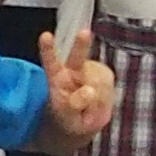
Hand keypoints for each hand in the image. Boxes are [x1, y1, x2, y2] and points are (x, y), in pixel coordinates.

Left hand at [38, 27, 114, 141]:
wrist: (82, 122)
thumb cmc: (69, 118)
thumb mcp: (68, 118)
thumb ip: (74, 105)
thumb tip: (89, 90)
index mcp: (56, 77)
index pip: (51, 62)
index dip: (48, 49)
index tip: (46, 36)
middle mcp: (73, 68)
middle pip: (78, 56)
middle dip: (81, 45)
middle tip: (84, 33)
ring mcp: (90, 69)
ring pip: (99, 81)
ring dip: (98, 98)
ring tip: (89, 108)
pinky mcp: (105, 74)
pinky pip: (109, 87)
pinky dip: (106, 98)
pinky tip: (99, 103)